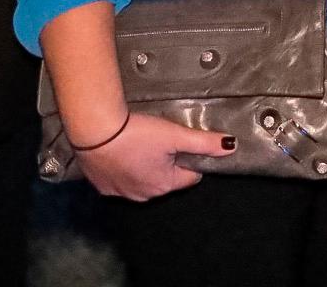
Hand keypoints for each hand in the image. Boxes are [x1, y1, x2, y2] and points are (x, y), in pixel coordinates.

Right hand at [78, 115, 235, 200]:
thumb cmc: (136, 134)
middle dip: (167, 162)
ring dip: (145, 165)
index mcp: (163, 186)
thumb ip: (204, 142)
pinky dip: (124, 168)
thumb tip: (231, 147)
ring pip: (143, 179)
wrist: (95, 131)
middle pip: (166, 179)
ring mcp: (120, 193)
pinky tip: (121, 151)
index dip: (190, 158)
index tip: (181, 143)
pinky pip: (120, 179)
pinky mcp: (102, 186)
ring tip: (140, 143)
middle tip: (159, 139)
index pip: (189, 177)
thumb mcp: (175, 135)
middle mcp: (143, 196)